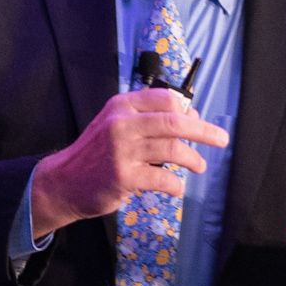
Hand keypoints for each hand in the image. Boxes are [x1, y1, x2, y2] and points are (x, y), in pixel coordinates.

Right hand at [30, 91, 228, 238]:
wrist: (64, 181)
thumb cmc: (96, 152)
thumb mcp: (116, 124)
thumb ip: (147, 119)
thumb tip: (191, 115)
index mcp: (122, 105)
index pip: (165, 98)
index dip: (188, 109)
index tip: (199, 120)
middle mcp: (122, 123)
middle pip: (174, 121)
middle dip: (203, 130)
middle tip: (221, 139)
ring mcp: (122, 150)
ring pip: (172, 150)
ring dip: (192, 159)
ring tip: (199, 166)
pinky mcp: (123, 176)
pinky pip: (162, 178)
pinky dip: (174, 184)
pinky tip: (176, 187)